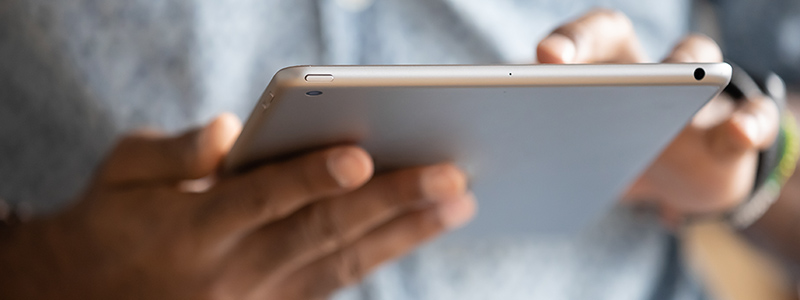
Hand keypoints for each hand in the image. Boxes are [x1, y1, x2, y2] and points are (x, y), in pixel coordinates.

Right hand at [0, 114, 475, 299]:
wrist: (90, 298)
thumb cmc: (114, 220)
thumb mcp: (121, 174)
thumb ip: (170, 152)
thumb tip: (227, 131)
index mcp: (195, 227)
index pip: (262, 199)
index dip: (310, 178)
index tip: (360, 156)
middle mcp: (233, 268)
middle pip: (320, 234)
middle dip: (390, 205)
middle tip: (451, 178)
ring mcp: (258, 297)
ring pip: (341, 265)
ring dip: (403, 235)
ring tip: (457, 204)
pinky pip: (334, 284)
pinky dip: (378, 256)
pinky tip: (417, 231)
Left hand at [536, 9, 779, 227]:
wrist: (678, 184)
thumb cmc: (614, 159)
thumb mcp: (578, 156)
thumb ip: (538, 147)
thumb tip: (474, 165)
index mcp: (595, 73)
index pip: (574, 41)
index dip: (561, 44)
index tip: (539, 61)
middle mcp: (637, 69)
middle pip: (618, 35)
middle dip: (588, 40)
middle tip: (557, 58)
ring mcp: (689, 95)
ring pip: (697, 58)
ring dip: (689, 68)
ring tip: (681, 79)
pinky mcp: (731, 131)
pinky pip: (750, 117)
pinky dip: (749, 123)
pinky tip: (738, 133)